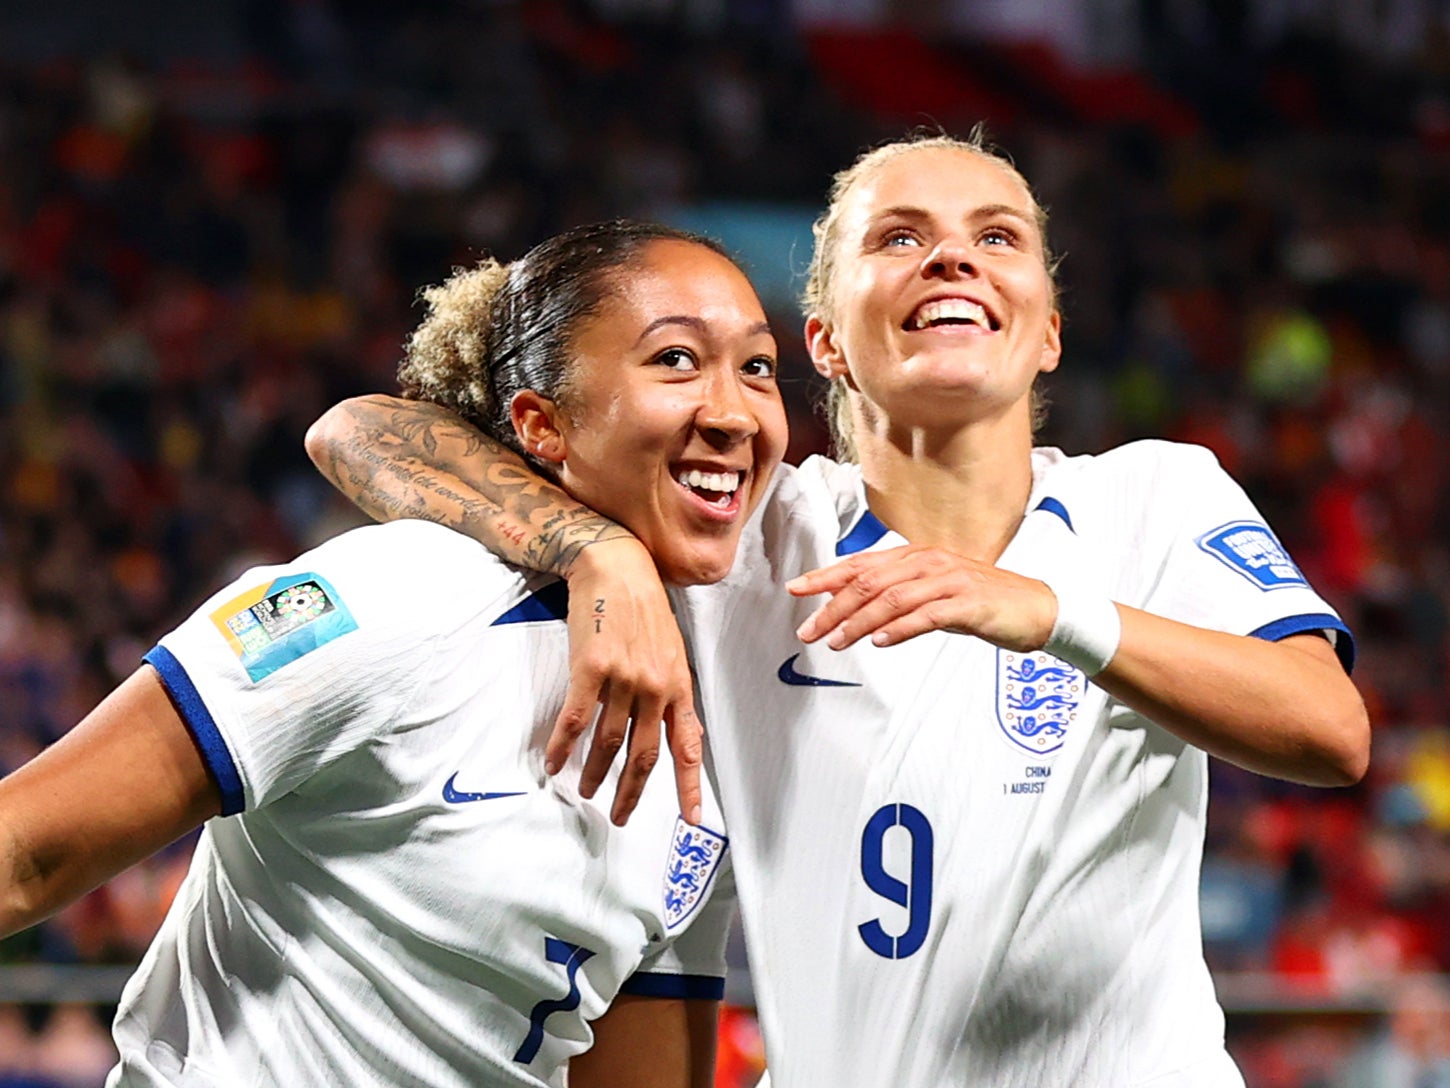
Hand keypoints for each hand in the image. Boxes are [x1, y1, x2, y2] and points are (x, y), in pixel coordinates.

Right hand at [553, 538, 701, 826]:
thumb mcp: (671, 650)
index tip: (691, 818)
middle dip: (631, 792)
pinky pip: (576, 718)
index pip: (688, 745)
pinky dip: (563, 746)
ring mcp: (624, 677)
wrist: (616, 565)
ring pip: (608, 742)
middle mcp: (655, 685)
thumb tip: (670, 728)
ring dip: (594, 772)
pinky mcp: (592, 667)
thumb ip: (670, 691)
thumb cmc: (643, 606)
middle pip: (644, 755)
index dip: (689, 785)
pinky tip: (554, 763)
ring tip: (584, 790)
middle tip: (620, 817)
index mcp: (678, 684)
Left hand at [787, 545, 1056, 651]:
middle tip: (809, 630)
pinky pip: (928, 615)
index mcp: (918, 556)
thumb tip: (851, 605)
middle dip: (833, 606)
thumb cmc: (982, 602)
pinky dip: (900, 628)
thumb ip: (896, 596)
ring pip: (893, 599)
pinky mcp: (969, 603)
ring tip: (836, 641)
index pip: (862, 564)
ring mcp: (950, 580)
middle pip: (870, 582)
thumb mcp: (933, 594)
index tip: (797, 589)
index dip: (826, 576)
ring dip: (859, 621)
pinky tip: (880, 641)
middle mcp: (930, 562)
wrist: (1037, 608)